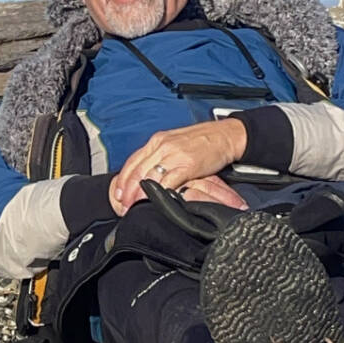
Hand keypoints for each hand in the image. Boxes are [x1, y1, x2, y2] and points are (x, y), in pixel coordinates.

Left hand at [108, 119, 247, 215]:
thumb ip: (159, 157)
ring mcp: (174, 154)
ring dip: (140, 195)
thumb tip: (145, 174)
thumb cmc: (202, 141)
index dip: (123, 180)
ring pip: (149, 177)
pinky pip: (169, 181)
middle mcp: (162, 146)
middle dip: (128, 191)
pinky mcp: (187, 164)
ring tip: (135, 207)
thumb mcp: (174, 144)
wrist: (225, 135)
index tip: (118, 194)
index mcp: (156, 141)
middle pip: (137, 171)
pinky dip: (160, 193)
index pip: (132, 162)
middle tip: (123, 206)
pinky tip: (156, 201)